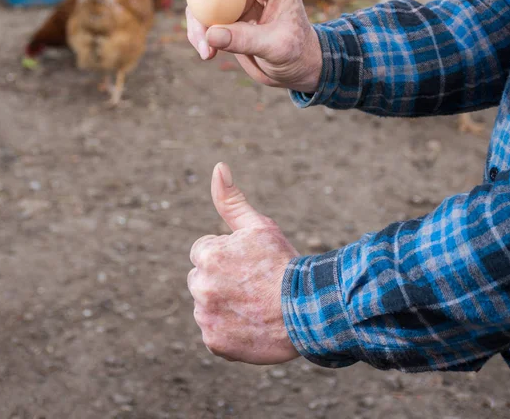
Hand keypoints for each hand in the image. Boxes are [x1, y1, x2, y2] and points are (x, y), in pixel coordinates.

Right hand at [169, 0, 321, 93]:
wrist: (297, 71)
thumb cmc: (297, 55)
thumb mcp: (277, 48)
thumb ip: (246, 40)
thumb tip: (211, 34)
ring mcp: (238, 0)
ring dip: (196, 19)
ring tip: (204, 49)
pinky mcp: (227, 18)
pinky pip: (204, 18)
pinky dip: (200, 35)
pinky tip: (207, 54)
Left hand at [188, 163, 300, 363]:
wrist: (309, 310)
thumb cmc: (283, 263)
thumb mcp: (259, 226)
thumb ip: (231, 200)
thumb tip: (218, 167)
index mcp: (208, 255)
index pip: (203, 252)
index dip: (226, 256)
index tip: (247, 264)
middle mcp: (201, 286)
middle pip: (201, 279)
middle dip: (220, 279)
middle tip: (252, 285)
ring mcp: (206, 316)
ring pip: (206, 305)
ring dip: (222, 304)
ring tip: (253, 305)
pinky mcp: (214, 342)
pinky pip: (212, 332)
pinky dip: (227, 330)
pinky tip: (250, 324)